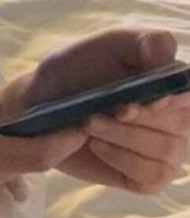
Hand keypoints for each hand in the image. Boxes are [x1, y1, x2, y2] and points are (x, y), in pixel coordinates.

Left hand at [0, 29, 189, 194]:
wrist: (43, 104)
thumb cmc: (77, 70)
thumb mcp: (106, 44)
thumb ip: (143, 41)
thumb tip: (167, 53)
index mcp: (173, 81)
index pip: (188, 91)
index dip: (171, 98)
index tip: (132, 101)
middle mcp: (179, 116)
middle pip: (180, 124)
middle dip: (135, 119)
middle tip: (94, 114)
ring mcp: (169, 149)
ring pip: (164, 151)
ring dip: (120, 138)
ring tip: (88, 124)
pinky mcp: (150, 177)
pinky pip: (150, 176)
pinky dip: (119, 159)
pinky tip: (97, 145)